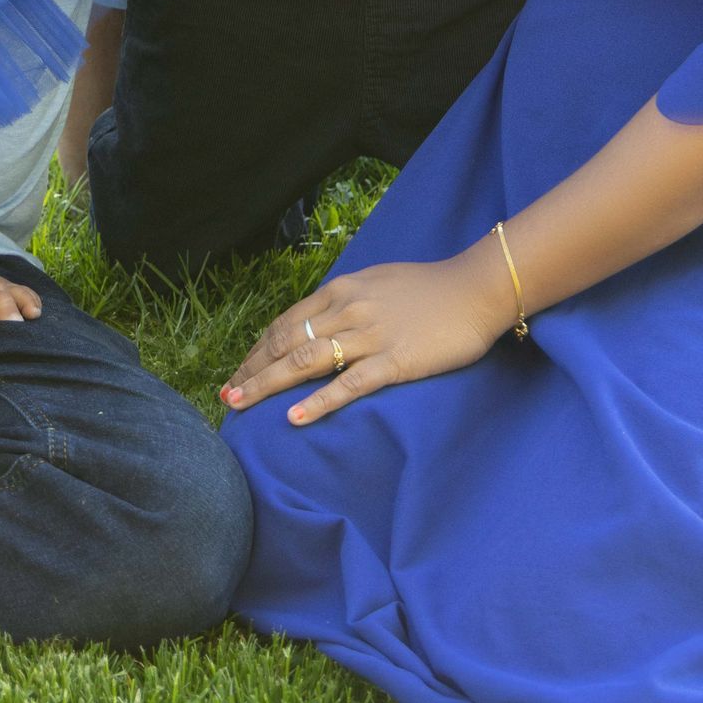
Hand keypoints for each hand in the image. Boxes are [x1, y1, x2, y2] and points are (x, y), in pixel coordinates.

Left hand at [221, 251, 512, 426]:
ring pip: (305, 362)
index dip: (258, 349)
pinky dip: (317, 402)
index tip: (240, 370)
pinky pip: (348, 384)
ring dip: (267, 385)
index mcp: (342, 290)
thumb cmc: (429, 288)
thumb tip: (319, 322)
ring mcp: (370, 336)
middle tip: (227, 394)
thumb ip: (346, 301)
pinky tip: (293, 418)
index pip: (286, 322)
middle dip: (252, 369)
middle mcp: (348, 309)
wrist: (476, 289)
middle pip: (286, 342)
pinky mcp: (394, 362)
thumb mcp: (377, 283)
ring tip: (240, 404)